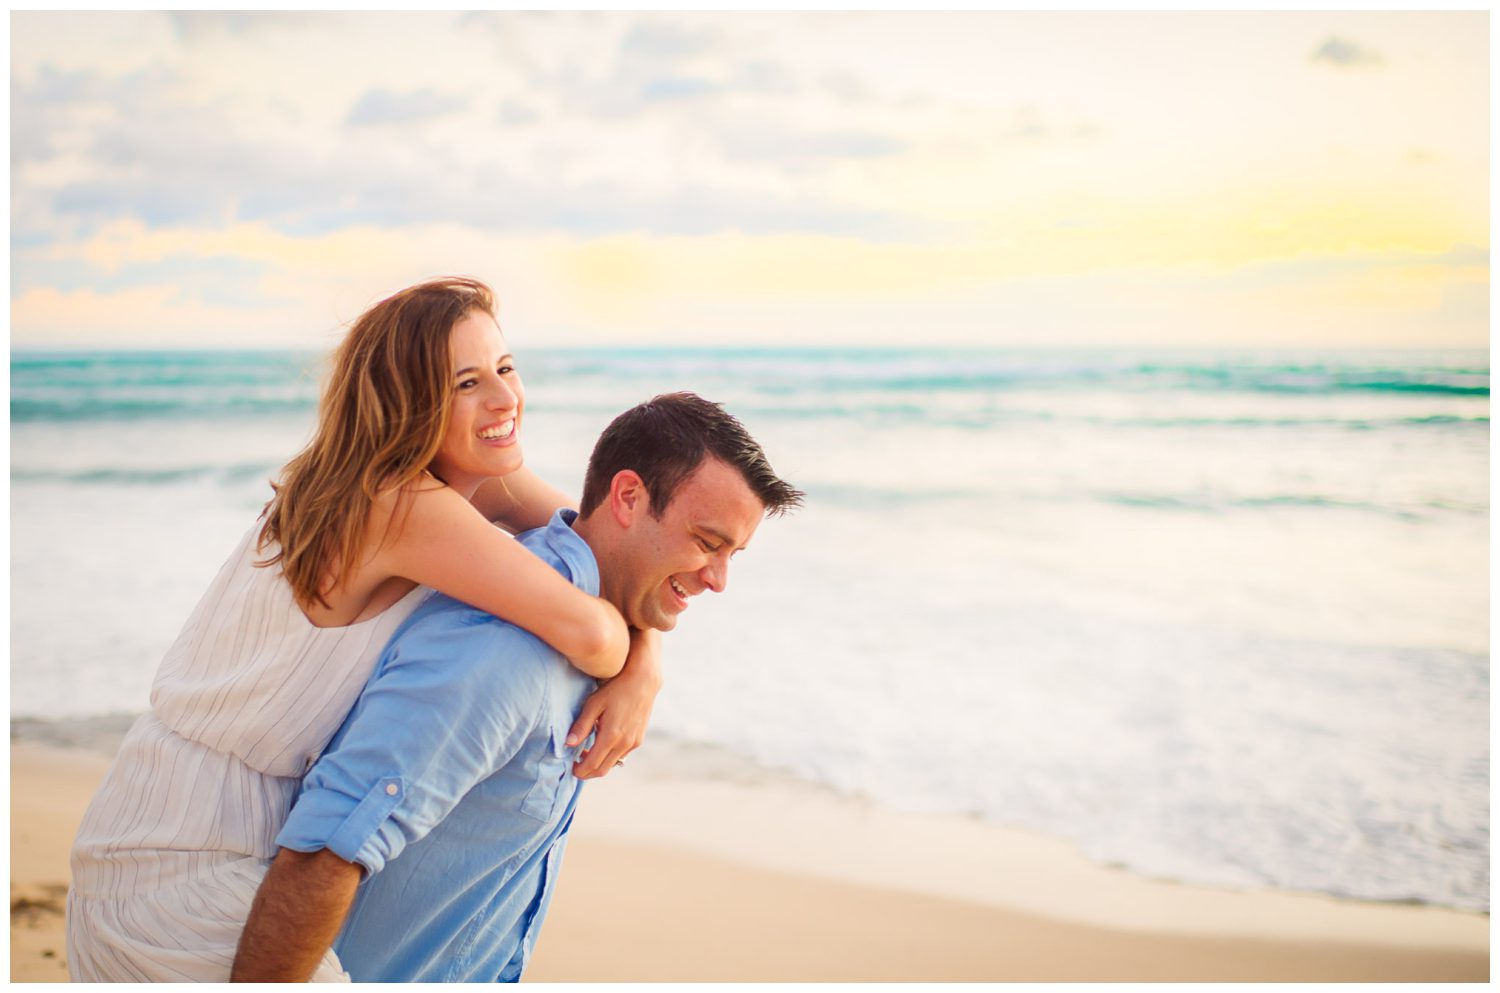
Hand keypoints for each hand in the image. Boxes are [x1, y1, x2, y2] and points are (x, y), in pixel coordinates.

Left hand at [567, 628, 661, 778]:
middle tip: (576, 764)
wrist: (643, 681)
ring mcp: (633, 743)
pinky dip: (609, 755)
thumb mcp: (594, 704)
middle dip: (587, 772)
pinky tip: (602, 742)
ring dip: (598, 763)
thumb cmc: (615, 689)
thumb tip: (568, 744)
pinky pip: (621, 755)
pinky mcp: (638, 740)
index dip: (579, 771)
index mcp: (611, 736)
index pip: (592, 765)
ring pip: (612, 764)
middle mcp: (624, 744)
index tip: (570, 767)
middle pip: (602, 770)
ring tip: (587, 751)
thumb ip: (581, 726)